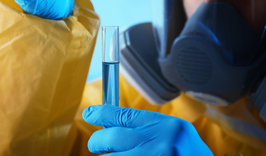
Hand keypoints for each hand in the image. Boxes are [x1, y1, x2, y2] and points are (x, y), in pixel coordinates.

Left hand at [83, 105, 212, 154]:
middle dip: (98, 142)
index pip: (124, 115)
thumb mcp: (175, 135)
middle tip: (97, 144)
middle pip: (111, 137)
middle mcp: (159, 144)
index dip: (102, 114)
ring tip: (117, 155)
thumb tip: (111, 124)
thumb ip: (148, 128)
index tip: (89, 113)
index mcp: (166, 127)